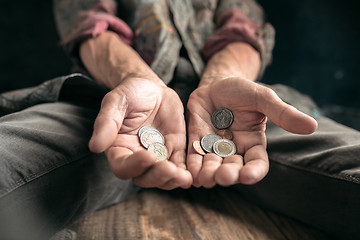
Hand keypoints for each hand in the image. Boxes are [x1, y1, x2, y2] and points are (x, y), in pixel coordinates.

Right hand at [89, 77, 191, 189]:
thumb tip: (94, 147)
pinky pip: (180, 166)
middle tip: (170, 169)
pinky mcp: (175, 151)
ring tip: (184, 177)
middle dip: (157, 176)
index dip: (134, 165)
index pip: (122, 165)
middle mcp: (137, 156)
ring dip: (173, 179)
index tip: (148, 156)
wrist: (151, 88)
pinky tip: (193, 175)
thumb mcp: (115, 102)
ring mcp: (158, 155)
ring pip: (163, 176)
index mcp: (119, 148)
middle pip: (144, 176)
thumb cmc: (129, 93)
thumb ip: (106, 122)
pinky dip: (186, 172)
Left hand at [186, 77, 316, 186]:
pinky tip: (190, 173)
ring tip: (205, 178)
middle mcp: (234, 149)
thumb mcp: (262, 98)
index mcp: (253, 142)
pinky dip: (192, 166)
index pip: (257, 163)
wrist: (216, 83)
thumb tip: (312, 126)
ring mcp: (214, 146)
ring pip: (212, 166)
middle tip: (224, 177)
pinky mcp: (196, 141)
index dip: (254, 171)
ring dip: (209, 174)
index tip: (249, 175)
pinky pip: (194, 156)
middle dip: (229, 174)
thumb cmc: (242, 90)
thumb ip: (282, 112)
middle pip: (233, 168)